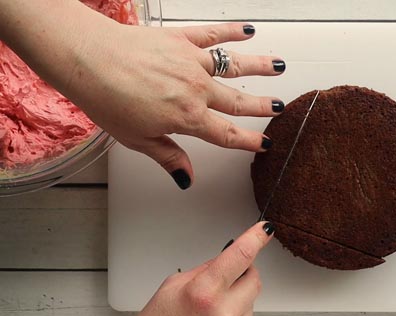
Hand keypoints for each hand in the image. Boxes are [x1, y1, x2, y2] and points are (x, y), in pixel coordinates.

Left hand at [0, 1, 284, 188]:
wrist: (89, 59)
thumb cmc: (108, 98)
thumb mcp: (138, 139)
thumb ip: (169, 157)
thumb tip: (186, 179)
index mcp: (188, 117)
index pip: (226, 134)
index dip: (248, 141)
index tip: (263, 143)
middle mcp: (197, 89)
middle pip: (238, 101)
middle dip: (262, 106)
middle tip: (280, 107)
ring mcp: (192, 62)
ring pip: (234, 66)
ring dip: (260, 67)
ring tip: (280, 67)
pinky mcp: (181, 39)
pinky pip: (213, 35)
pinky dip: (232, 32)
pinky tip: (249, 31)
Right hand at [123, 221, 274, 315]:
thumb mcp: (176, 284)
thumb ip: (208, 268)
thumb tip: (231, 256)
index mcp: (203, 292)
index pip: (240, 256)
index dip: (256, 238)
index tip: (264, 228)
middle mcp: (222, 313)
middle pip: (254, 277)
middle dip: (244, 270)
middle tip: (226, 272)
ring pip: (252, 296)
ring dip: (240, 291)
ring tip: (213, 301)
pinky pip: (248, 314)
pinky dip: (237, 308)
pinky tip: (217, 313)